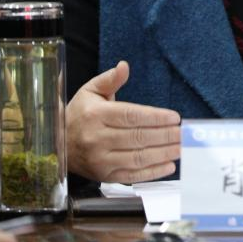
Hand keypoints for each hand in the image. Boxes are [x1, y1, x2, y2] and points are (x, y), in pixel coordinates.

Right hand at [67, 60, 181, 182]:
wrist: (59, 144)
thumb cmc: (79, 114)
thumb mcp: (90, 91)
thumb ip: (110, 79)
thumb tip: (124, 66)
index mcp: (96, 115)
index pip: (131, 116)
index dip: (155, 117)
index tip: (174, 117)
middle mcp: (97, 139)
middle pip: (137, 137)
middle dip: (164, 136)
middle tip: (183, 133)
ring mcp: (101, 160)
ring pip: (138, 158)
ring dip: (162, 154)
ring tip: (180, 148)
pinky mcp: (105, 176)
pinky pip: (133, 176)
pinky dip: (153, 173)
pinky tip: (168, 166)